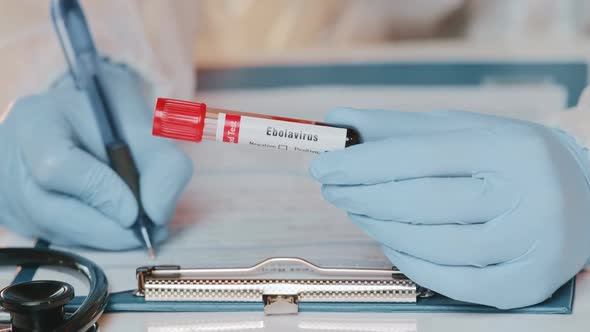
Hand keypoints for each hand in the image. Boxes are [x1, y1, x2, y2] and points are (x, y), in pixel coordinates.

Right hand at [0, 60, 192, 249]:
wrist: (84, 115)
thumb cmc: (114, 115)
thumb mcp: (145, 124)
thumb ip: (161, 162)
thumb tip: (159, 213)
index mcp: (36, 120)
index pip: (56, 166)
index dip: (100, 192)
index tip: (136, 209)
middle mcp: (11, 159)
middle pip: (52, 211)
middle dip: (109, 228)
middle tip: (150, 231)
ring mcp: (10, 193)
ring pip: (59, 232)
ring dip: (107, 236)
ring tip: (141, 224)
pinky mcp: (20, 217)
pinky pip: (60, 238)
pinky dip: (96, 236)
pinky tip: (118, 222)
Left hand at [310, 108, 589, 308]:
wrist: (584, 196)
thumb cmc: (508, 159)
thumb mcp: (464, 130)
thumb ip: (399, 126)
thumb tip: (338, 118)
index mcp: (508, 149)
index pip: (419, 156)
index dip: (362, 164)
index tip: (322, 165)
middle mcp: (526, 196)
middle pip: (421, 203)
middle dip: (362, 197)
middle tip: (331, 189)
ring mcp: (529, 246)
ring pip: (431, 245)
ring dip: (379, 229)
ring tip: (357, 211)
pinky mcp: (525, 285)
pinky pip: (451, 283)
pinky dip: (409, 263)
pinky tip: (389, 242)